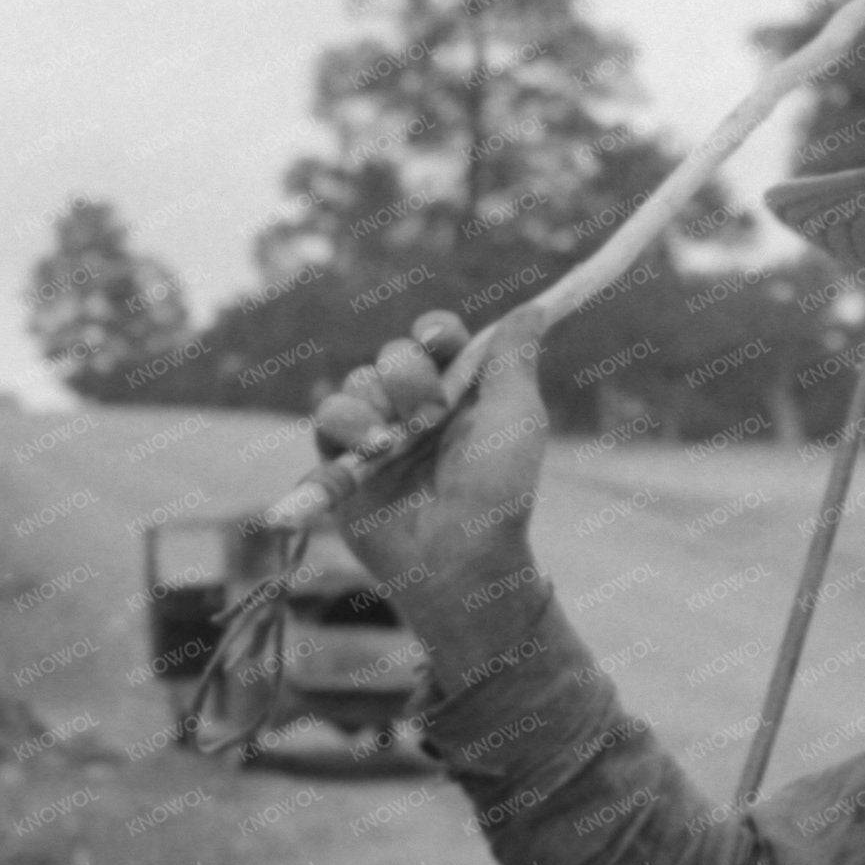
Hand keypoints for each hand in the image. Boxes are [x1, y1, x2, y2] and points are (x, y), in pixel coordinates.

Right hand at [307, 312, 550, 664]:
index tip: (439, 340)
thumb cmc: (498, 492)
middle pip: (395, 355)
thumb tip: (537, 307)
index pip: (437, 339)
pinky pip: (327, 417)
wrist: (458, 558)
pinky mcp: (343, 464)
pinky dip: (345, 424)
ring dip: (377, 402)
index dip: (434, 332)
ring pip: (359, 381)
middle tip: (430, 415)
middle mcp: (417, 410)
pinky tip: (371, 449)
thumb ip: (516, 357)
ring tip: (394, 441)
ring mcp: (379, 436)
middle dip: (409, 376)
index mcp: (462, 393)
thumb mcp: (518, 417)